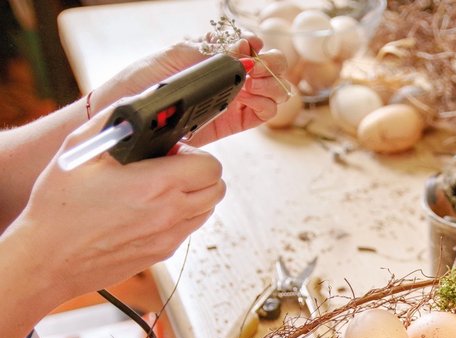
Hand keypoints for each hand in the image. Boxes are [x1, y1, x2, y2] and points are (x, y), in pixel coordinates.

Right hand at [7, 109, 226, 306]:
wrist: (48, 258)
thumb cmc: (59, 207)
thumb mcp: (80, 150)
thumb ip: (114, 122)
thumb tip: (134, 110)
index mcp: (156, 185)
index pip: (210, 165)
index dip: (194, 153)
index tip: (172, 151)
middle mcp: (170, 213)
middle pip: (217, 188)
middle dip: (199, 172)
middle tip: (170, 167)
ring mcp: (169, 237)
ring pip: (207, 210)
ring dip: (194, 195)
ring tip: (160, 188)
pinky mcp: (162, 253)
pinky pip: (189, 229)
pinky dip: (181, 215)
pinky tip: (150, 208)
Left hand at [97, 35, 288, 144]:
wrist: (129, 117)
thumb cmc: (143, 81)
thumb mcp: (174, 57)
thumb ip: (209, 53)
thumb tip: (243, 50)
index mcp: (215, 54)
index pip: (251, 45)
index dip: (256, 46)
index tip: (249, 50)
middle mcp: (230, 74)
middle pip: (270, 66)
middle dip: (269, 67)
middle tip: (254, 74)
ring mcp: (235, 98)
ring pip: (273, 90)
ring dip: (270, 87)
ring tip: (251, 90)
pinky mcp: (236, 122)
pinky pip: (264, 113)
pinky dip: (266, 106)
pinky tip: (251, 103)